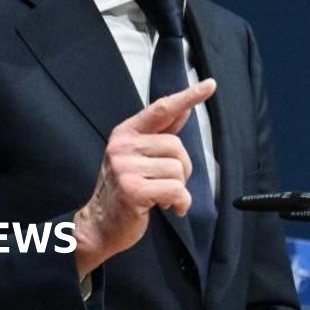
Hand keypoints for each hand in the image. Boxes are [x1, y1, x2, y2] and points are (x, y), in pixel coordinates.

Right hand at [73, 78, 215, 277]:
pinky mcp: (133, 190)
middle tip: (165, 183)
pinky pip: (176, 190)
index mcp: (125, 134)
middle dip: (181, 168)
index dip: (188, 96)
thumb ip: (161, 133)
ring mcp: (126, 168)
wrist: (99, 225)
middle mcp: (122, 147)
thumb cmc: (123, 189)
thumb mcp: (137, 156)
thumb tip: (184, 109)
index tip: (210, 85)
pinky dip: (180, 203)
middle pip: (177, 146)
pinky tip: (167, 207)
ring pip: (178, 170)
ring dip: (178, 188)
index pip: (161, 109)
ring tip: (160, 195)